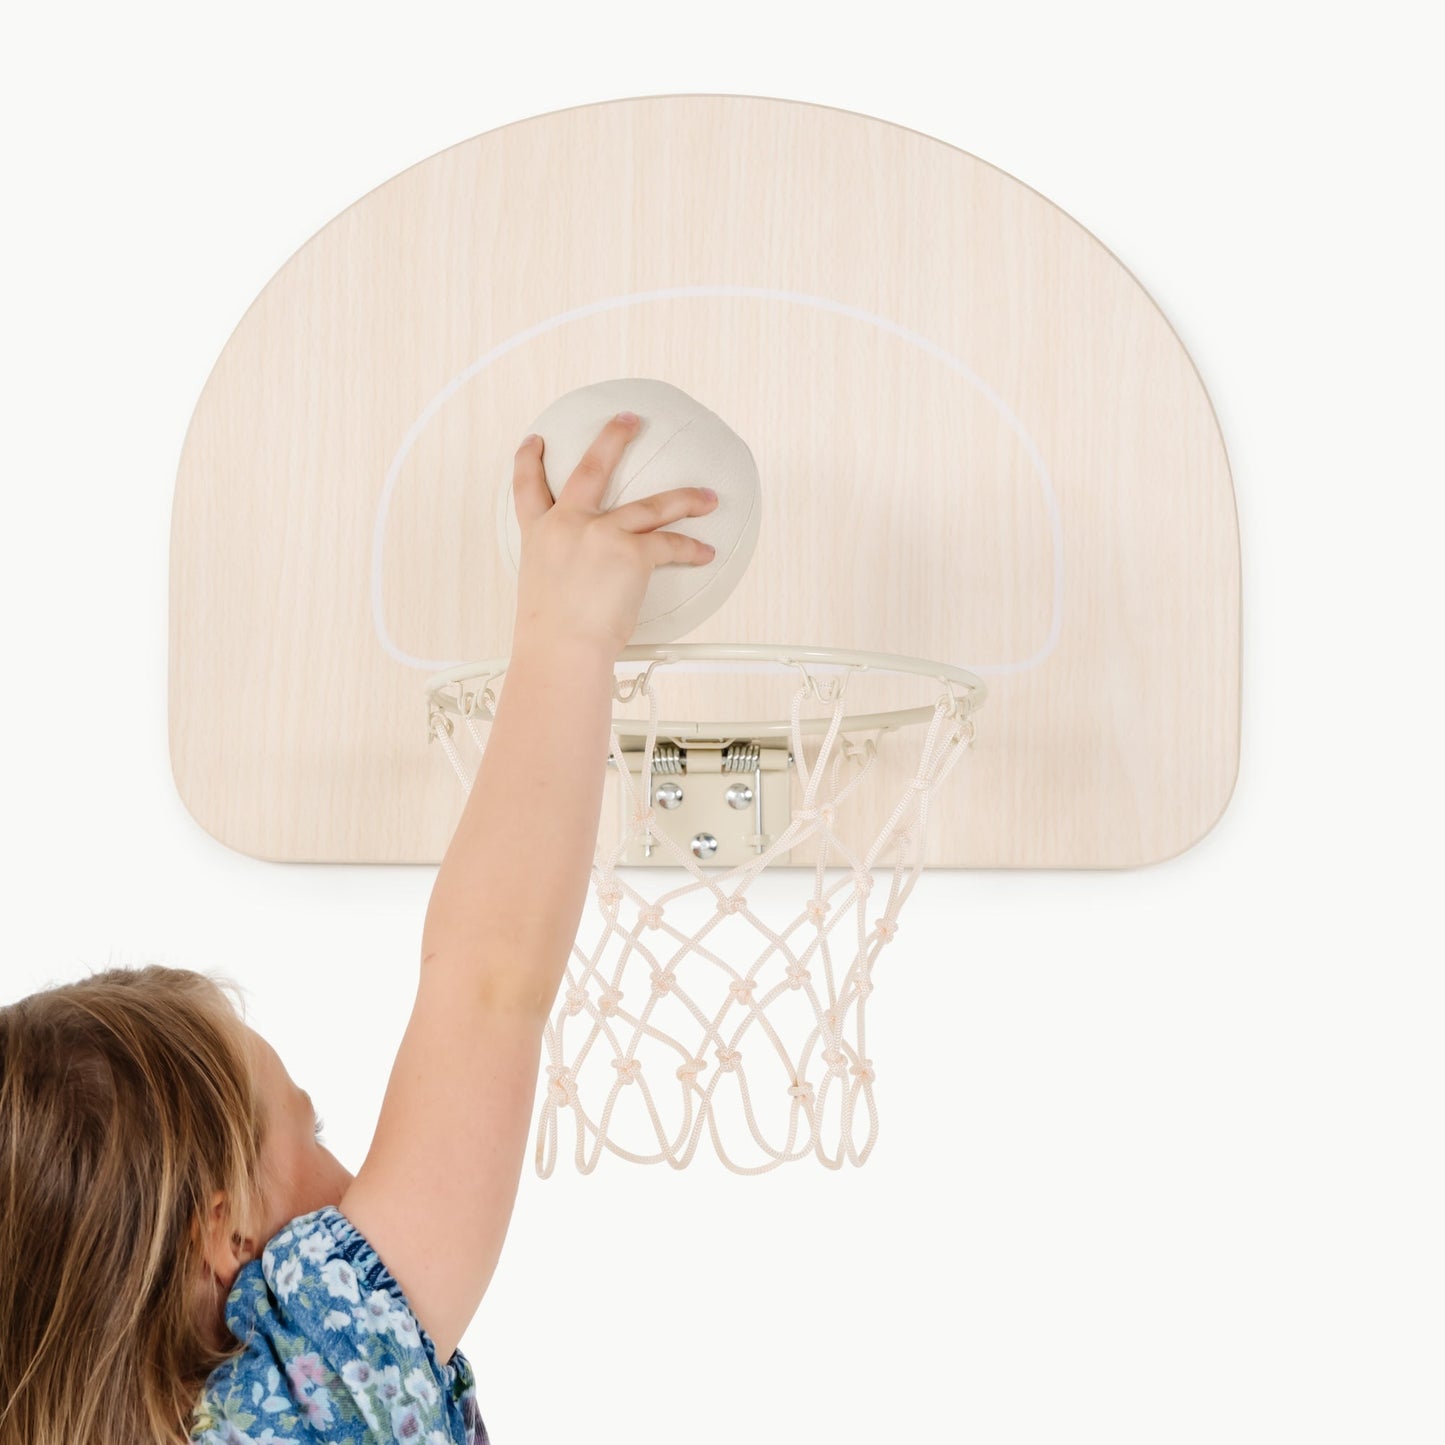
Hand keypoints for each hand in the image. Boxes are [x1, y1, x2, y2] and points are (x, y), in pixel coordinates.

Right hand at [509, 411, 718, 656]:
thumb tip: (580, 579)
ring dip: (685, 498)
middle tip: (629, 420)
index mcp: (540, 535)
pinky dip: (692, 549)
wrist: (560, 649)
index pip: (527, 489)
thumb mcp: (542, 590)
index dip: (528, 461)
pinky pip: (670, 544)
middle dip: (613, 438)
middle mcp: (568, 525)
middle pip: (591, 468)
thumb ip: (560, 570)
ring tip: (707, 496)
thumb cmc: (551, 636)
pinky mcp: (631, 553)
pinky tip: (706, 552)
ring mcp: (601, 534)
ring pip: (652, 505)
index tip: (534, 443)